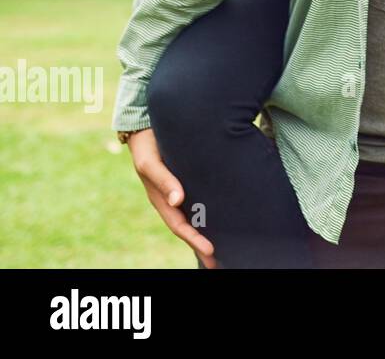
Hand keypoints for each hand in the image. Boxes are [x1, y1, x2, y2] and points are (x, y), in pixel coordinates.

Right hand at [126, 129, 217, 267]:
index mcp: (162, 200)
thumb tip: (177, 200)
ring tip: (227, 248)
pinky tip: (226, 219)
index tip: (211, 250)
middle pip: (190, 228)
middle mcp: (173, 200)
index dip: (195, 239)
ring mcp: (182, 192)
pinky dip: (211, 214)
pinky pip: (202, 202)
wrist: (148, 129)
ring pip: (197, 217)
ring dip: (209, 232)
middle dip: (203, 246)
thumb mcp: (151, 163)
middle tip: (220, 263)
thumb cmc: (148, 147)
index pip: (180, 226)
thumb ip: (163, 180)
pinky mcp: (192, 181)